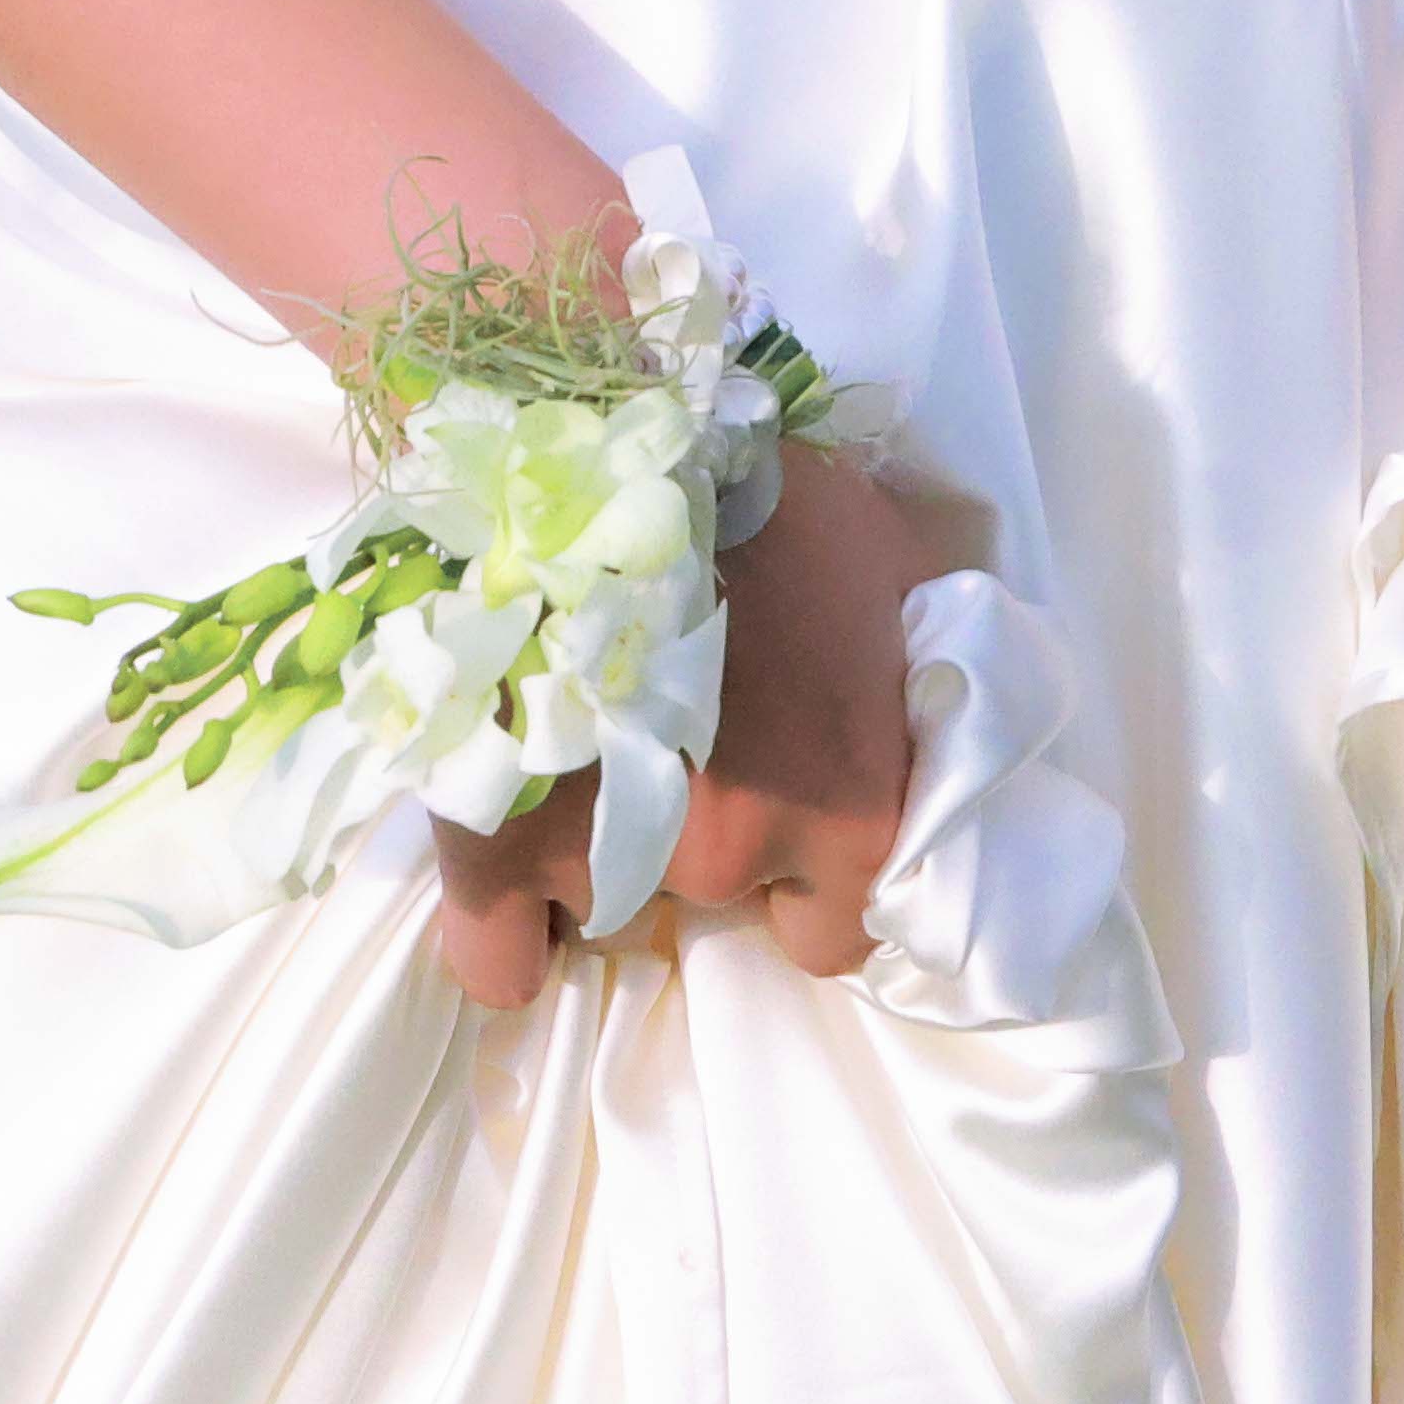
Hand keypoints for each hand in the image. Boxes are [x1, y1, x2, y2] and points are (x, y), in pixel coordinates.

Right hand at [430, 441, 943, 1006]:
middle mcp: (736, 861)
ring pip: (613, 904)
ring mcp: (609, 857)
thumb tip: (910, 727)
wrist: (625, 446)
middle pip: (720, 897)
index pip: (834, 927)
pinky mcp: (494, 842)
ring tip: (593, 743)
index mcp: (852, 819)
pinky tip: (516, 889)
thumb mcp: (902, 592)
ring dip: (610, 844)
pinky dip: (508, 938)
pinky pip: (497, 957)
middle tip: (686, 733)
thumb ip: (905, 694)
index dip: (805, 874)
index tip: (784, 811)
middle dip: (709, 829)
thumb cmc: (787, 504)